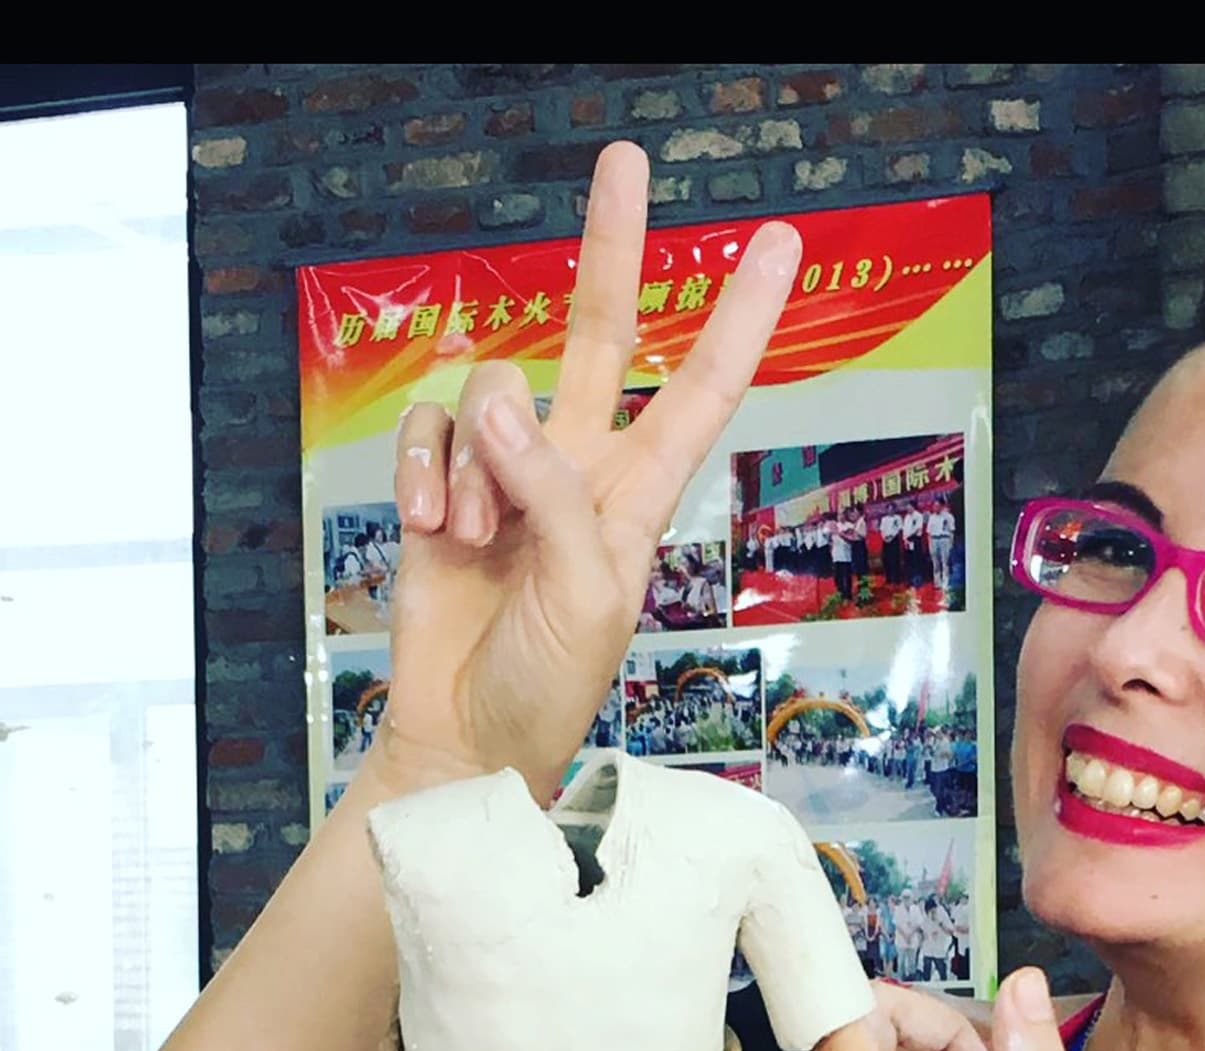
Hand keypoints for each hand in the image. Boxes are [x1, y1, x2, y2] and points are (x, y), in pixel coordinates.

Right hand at [373, 144, 799, 801]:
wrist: (466, 735)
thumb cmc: (547, 683)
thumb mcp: (587, 600)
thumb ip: (558, 498)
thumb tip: (502, 409)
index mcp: (639, 496)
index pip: (698, 389)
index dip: (738, 318)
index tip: (779, 243)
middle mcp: (576, 467)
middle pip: (598, 331)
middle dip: (613, 246)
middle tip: (628, 159)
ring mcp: (505, 470)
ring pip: (491, 390)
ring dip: (476, 464)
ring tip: (476, 538)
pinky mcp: (440, 481)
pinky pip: (431, 427)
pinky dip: (426, 469)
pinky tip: (433, 525)